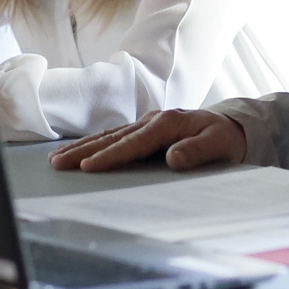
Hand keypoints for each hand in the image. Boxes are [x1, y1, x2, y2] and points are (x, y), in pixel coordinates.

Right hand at [48, 108, 246, 172]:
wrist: (232, 126)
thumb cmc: (224, 139)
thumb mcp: (218, 146)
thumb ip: (196, 152)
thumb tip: (173, 158)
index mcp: (167, 124)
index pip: (133, 143)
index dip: (109, 156)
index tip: (87, 167)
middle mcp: (152, 120)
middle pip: (112, 137)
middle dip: (83, 151)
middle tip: (57, 164)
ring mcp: (146, 123)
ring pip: (108, 135)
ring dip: (81, 147)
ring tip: (56, 159)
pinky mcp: (144, 128)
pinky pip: (114, 136)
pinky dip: (93, 144)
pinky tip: (77, 152)